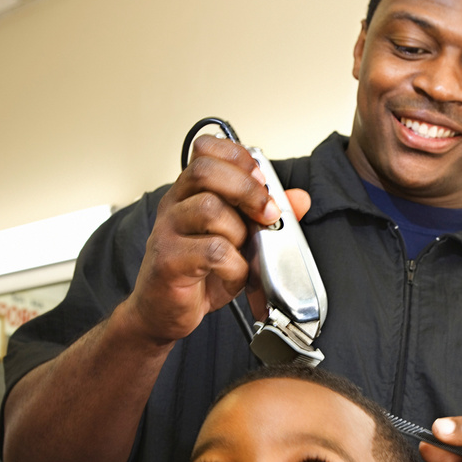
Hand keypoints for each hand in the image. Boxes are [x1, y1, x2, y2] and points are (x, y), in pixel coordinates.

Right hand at [123, 133, 310, 344]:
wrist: (163, 312)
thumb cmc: (197, 275)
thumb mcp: (239, 241)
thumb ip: (265, 216)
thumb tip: (299, 199)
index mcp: (189, 192)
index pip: (206, 149)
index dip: (238, 157)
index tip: (262, 180)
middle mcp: (174, 205)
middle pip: (206, 171)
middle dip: (247, 189)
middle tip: (267, 214)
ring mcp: (167, 231)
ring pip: (210, 209)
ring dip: (239, 232)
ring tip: (243, 252)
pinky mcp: (169, 261)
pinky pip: (213, 251)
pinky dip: (235, 266)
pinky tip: (232, 275)